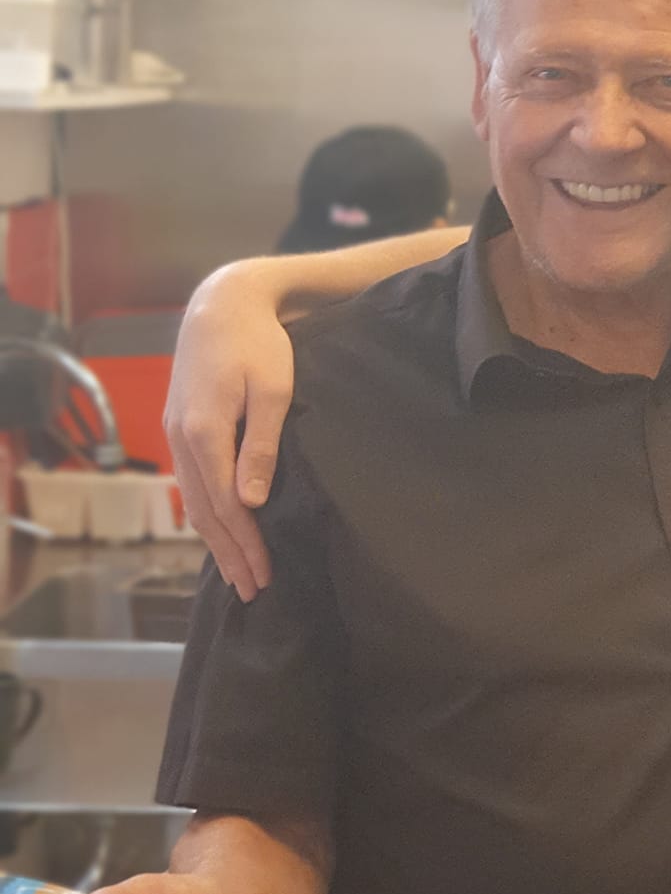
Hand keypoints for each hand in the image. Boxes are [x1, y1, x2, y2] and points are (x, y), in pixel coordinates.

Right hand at [165, 267, 294, 601]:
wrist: (222, 304)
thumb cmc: (258, 344)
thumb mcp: (271, 391)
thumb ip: (261, 447)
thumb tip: (251, 501)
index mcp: (205, 433)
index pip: (225, 506)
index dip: (245, 544)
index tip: (264, 574)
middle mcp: (182, 439)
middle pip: (205, 512)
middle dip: (230, 553)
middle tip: (252, 590)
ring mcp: (176, 434)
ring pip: (194, 500)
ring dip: (216, 539)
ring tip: (238, 572)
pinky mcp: (179, 427)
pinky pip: (191, 482)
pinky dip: (205, 513)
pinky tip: (218, 529)